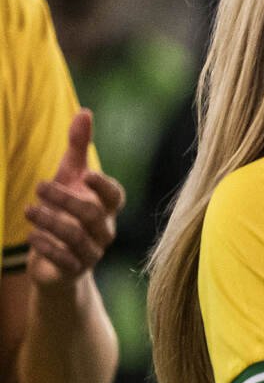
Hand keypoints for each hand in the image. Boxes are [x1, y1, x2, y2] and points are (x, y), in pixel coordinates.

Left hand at [23, 111, 124, 286]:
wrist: (58, 260)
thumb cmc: (66, 210)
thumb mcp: (70, 178)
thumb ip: (78, 147)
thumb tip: (84, 112)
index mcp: (106, 207)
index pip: (116, 196)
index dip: (104, 186)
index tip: (87, 174)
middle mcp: (104, 229)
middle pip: (92, 214)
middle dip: (65, 199)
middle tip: (39, 186)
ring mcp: (92, 251)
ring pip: (76, 236)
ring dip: (50, 221)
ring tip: (28, 210)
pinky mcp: (74, 269)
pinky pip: (64, 258)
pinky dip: (47, 246)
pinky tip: (32, 236)